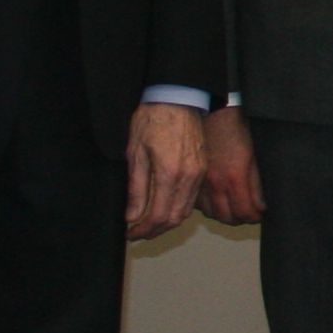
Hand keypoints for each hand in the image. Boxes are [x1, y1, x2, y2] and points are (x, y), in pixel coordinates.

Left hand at [125, 102, 205, 240]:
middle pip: (174, 218)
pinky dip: (178, 209)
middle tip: (137, 233)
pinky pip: (192, 198)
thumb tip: (132, 216)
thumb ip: (136, 188)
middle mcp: (189, 177)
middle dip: (155, 230)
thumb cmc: (153, 120)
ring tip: (148, 224)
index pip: (157, 215)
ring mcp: (199, 173)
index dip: (142, 229)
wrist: (178, 98)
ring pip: (185, 210)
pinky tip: (164, 207)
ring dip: (167, 222)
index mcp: (170, 173)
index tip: (129, 233)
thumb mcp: (135, 152)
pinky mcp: (202, 169)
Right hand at [201, 106, 262, 224]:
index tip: (259, 214)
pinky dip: (208, 206)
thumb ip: (256, 184)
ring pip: (211, 214)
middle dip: (240, 218)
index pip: (245, 213)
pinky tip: (216, 198)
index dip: (254, 217)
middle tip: (248, 212)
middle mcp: (215, 185)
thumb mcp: (254, 156)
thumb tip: (261, 206)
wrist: (212, 113)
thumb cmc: (236, 130)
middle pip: (227, 218)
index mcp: (234, 178)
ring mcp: (200, 183)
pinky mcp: (190, 179)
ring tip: (233, 207)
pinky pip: (197, 203)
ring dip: (223, 214)